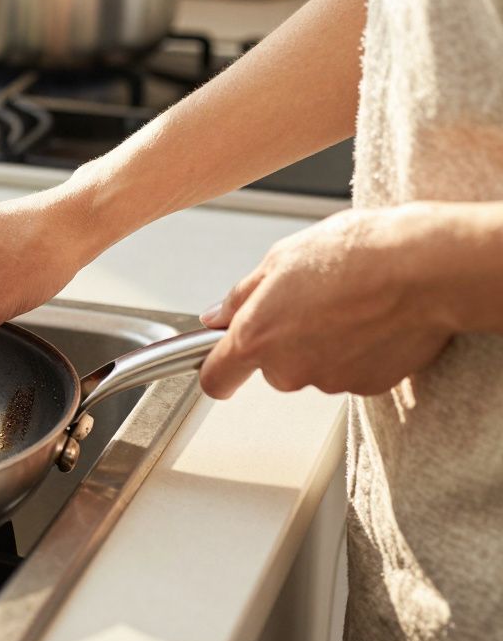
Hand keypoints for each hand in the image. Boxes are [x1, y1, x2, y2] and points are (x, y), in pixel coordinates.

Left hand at [198, 205, 459, 398]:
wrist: (424, 268)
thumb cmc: (355, 254)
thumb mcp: (281, 259)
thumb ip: (241, 296)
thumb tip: (216, 316)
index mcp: (257, 337)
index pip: (216, 378)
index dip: (218, 371)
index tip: (222, 366)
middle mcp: (288, 369)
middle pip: (273, 367)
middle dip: (285, 341)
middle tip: (311, 301)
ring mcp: (329, 380)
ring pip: (314, 367)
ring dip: (324, 343)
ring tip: (350, 303)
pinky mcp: (368, 386)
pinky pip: (351, 370)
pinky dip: (358, 351)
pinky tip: (374, 319)